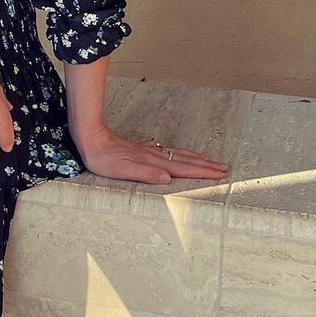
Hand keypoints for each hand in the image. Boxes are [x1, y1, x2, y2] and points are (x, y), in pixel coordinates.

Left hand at [74, 123, 229, 183]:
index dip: (202, 172)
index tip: (220, 174)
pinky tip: (178, 154)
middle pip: (186, 160)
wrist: (91, 138)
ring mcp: (149, 151)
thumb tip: (166, 178)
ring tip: (210, 161)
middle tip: (224, 168)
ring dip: (197, 158)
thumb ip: (144, 174)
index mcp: (153, 163)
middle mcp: (154, 156)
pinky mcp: (142, 149)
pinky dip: (180, 154)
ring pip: (179, 154)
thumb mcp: (122, 170)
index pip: (183, 168)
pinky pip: (168, 152)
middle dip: (206, 165)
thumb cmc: (103, 158)